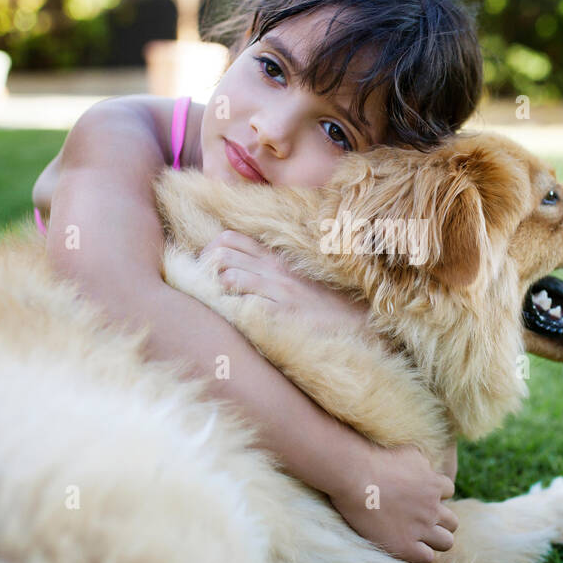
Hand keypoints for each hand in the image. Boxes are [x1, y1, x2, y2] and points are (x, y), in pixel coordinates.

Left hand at [200, 230, 370, 334]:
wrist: (360, 324)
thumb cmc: (327, 304)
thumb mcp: (299, 277)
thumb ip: (271, 270)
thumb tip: (236, 270)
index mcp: (277, 258)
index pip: (229, 238)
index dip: (208, 250)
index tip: (205, 269)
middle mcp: (274, 269)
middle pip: (220, 252)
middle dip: (203, 268)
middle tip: (203, 287)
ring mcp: (279, 290)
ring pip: (227, 275)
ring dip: (215, 290)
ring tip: (219, 303)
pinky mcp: (282, 313)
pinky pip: (244, 305)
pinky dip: (232, 310)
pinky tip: (234, 319)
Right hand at [329, 439, 458, 562]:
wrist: (355, 477)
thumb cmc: (376, 460)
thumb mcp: (409, 453)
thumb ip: (423, 464)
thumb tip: (428, 470)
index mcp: (434, 485)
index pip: (448, 492)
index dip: (435, 495)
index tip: (419, 497)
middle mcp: (432, 508)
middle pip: (452, 522)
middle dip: (439, 521)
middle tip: (419, 520)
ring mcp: (420, 528)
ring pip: (446, 542)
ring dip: (434, 540)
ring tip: (417, 538)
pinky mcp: (405, 546)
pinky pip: (427, 557)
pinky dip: (419, 554)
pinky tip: (405, 546)